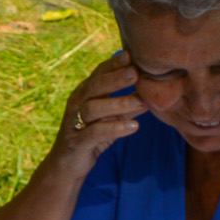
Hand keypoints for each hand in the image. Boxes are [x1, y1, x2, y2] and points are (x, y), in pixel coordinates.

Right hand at [52, 52, 146, 173]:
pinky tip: (133, 126)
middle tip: (135, 72)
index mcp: (85, 93)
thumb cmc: (92, 135)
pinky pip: (95, 133)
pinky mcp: (77, 141)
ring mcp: (75, 122)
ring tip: (140, 101)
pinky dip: (114, 129)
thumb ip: (127, 106)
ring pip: (93, 108)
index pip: (99, 73)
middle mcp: (78, 103)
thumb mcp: (111, 118)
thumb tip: (150, 93)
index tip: (131, 54)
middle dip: (115, 78)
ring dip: (118, 103)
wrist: (68, 164)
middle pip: (95, 86)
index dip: (114, 63)